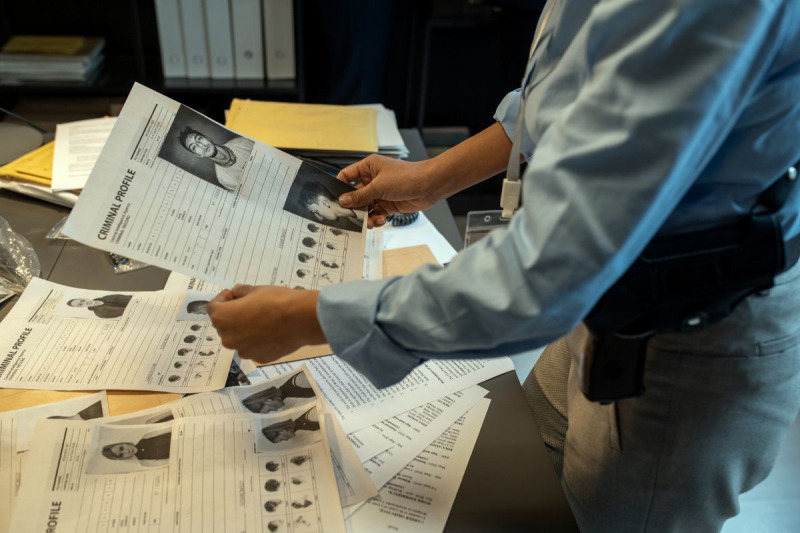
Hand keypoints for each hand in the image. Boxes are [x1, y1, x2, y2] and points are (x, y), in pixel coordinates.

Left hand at [207, 285, 325, 364]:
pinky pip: (253, 347)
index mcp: (223, 318)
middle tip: (249, 306)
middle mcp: (228, 337)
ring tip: (262, 320)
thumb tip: (236, 293)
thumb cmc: (276, 300)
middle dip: (233, 315)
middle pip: (224, 325)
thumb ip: (241, 292)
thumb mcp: (256, 290)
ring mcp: (243, 350)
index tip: (234, 294)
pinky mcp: (258, 358)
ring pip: (238, 338)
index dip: (223, 299)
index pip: (213, 307)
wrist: (300, 320)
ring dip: (244, 329)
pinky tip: (271, 332)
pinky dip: (257, 340)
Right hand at [337, 155, 438, 227]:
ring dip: (365, 216)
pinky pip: (376, 214)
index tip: (333, 200)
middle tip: (348, 218)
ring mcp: (380, 192)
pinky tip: (379, 221)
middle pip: (355, 195)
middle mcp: (372, 179)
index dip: (339, 187)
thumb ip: (360, 195)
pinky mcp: (388, 204)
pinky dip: (375, 219)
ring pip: (365, 207)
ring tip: (367, 223)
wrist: (429, 186)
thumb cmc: (406, 177)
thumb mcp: (379, 186)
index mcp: (368, 167)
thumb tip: (343, 201)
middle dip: (353, 207)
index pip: (347, 176)